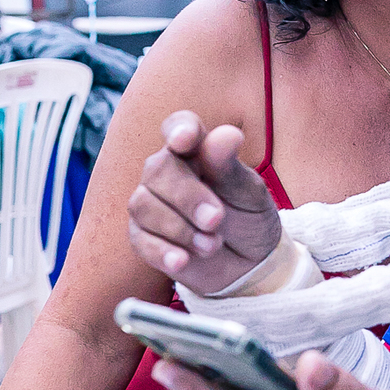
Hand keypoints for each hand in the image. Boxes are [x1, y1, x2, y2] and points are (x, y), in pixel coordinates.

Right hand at [128, 113, 282, 294]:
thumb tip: (226, 135)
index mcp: (196, 151)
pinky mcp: (144, 237)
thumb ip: (230, 166)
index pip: (179, 126)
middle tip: (217, 220)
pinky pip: (140, 239)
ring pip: (143, 205)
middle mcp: (167, 172)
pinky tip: (183, 260)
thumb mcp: (249, 193)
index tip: (185, 140)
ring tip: (212, 245)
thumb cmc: (249, 217)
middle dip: (187, 198)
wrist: (250, 263)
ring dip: (179, 229)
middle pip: (158, 170)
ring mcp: (151, 203)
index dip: (178, 129)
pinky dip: (163, 252)